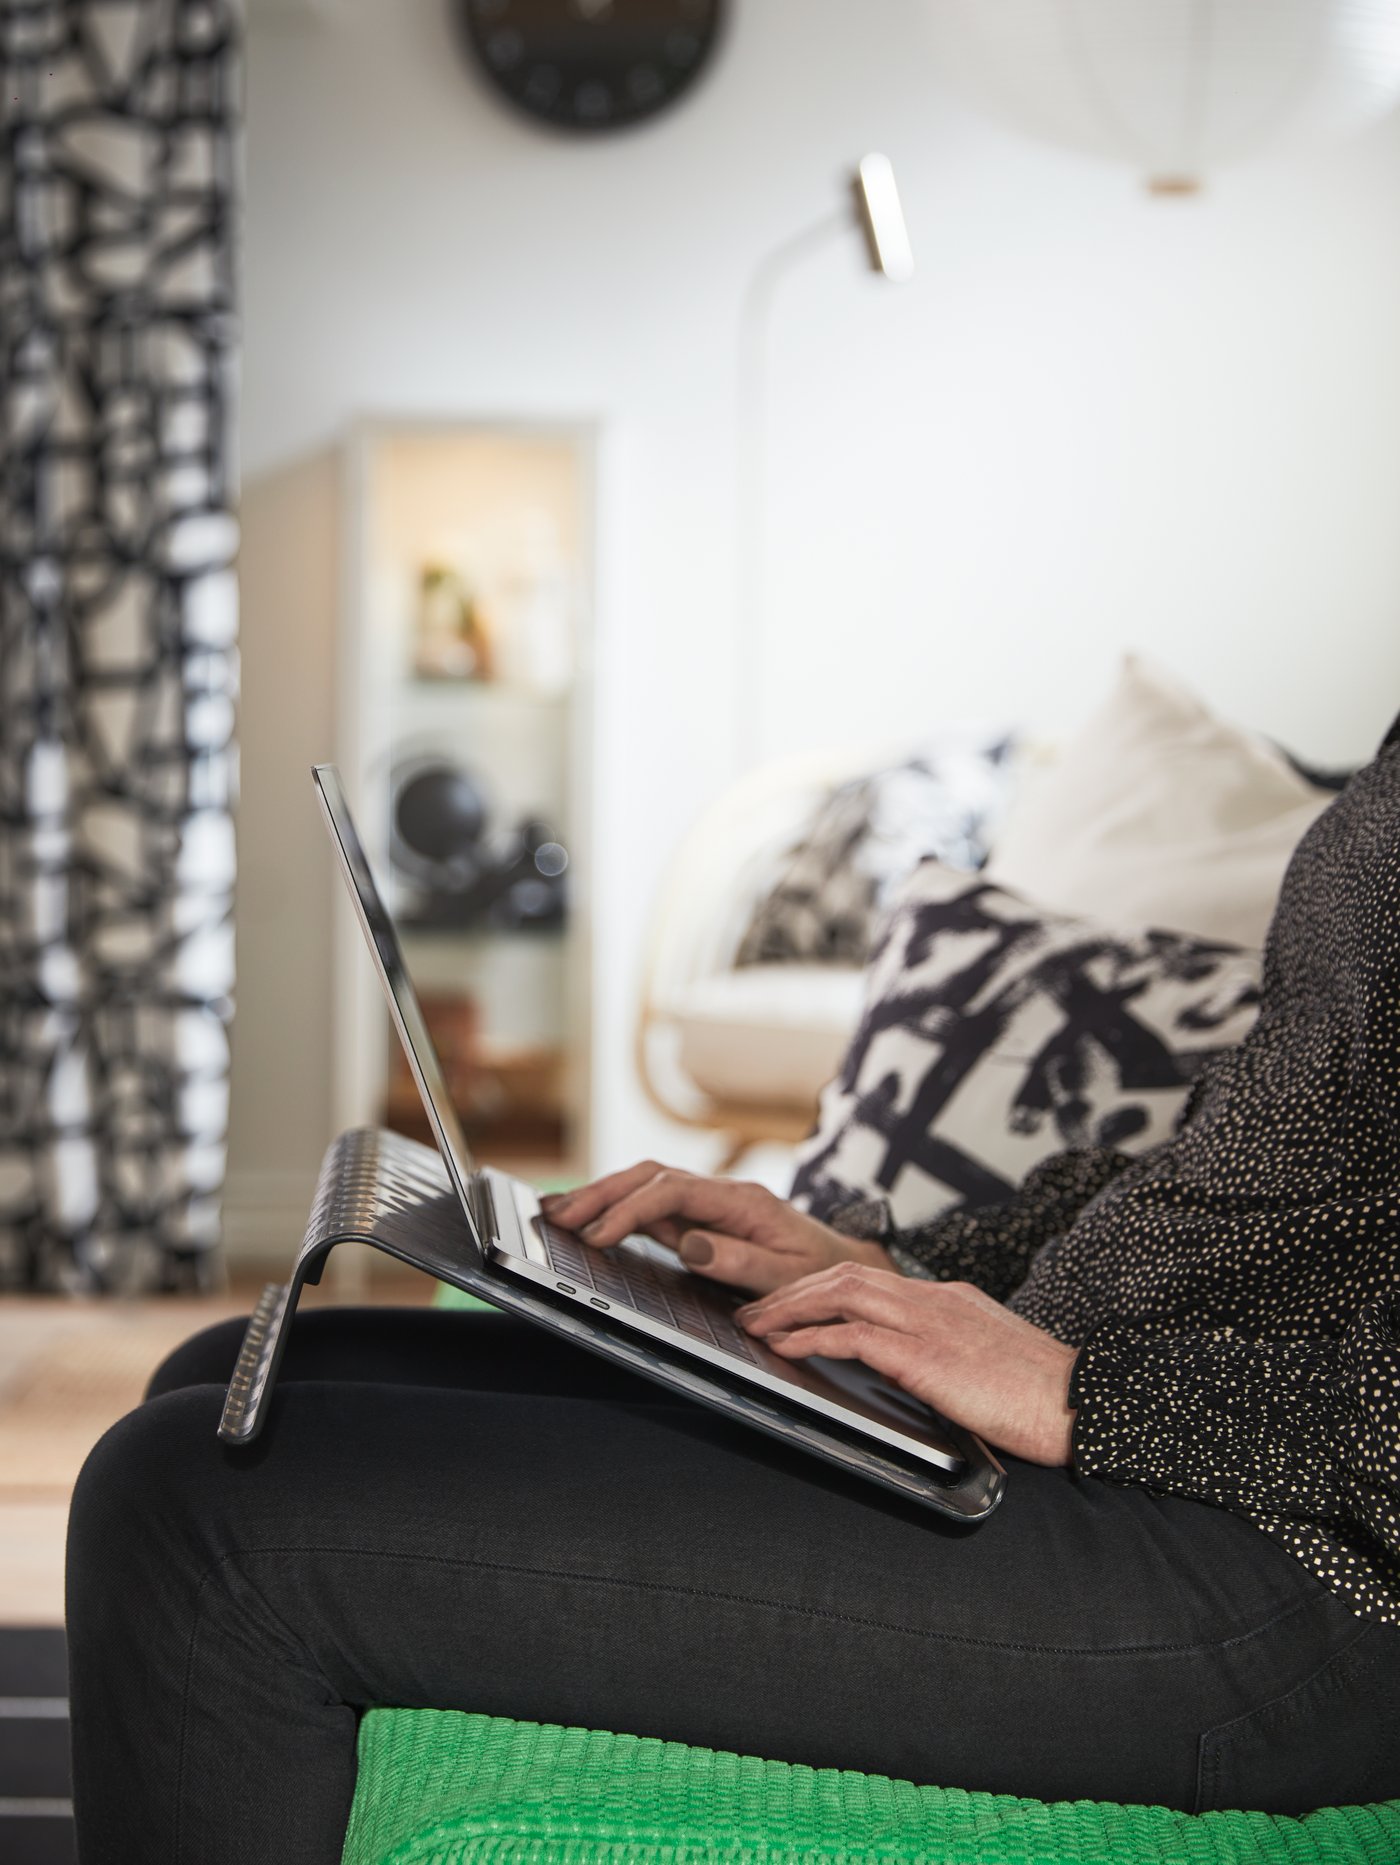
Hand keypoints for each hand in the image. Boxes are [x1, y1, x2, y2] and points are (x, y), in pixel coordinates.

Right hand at [539, 1163, 891, 1293]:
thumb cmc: (823, 1274)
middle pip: (652, 1177)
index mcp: (744, 1201)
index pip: (675, 1192)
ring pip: (646, 1186)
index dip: (632, 1210)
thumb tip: (691, 1245)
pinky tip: (586, 1219)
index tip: (599, 1234)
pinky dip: (615, 1209)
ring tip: (556, 1212)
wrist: (847, 1266)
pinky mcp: (701, 1219)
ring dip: (601, 1195)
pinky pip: (651, 1207)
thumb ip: (743, 1262)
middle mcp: (722, 1193)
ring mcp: (709, 1203)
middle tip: (558, 1215)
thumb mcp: (792, 1277)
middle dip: (602, 1193)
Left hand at [738, 1264, 1077, 1465]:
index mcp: (949, 1298)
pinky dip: (813, 1338)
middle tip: (754, 1308)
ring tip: (756, 1324)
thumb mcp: (988, 1361)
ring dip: (790, 1306)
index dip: (822, 1287)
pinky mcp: (926, 1355)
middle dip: (793, 1289)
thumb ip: (948, 1355)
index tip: (791, 1303)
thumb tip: (916, 1371)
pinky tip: (787, 1348)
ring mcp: (930, 1322)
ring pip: (842, 1292)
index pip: (871, 1278)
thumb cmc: (1044, 1396)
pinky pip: (854, 1336)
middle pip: (846, 1274)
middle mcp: (934, 1299)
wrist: (1085, 1403)